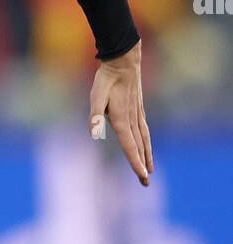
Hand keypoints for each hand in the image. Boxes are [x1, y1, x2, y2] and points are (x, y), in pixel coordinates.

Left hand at [89, 40, 153, 185]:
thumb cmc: (106, 78)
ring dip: (147, 156)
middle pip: (138, 147)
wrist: (124, 60)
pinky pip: (144, 130)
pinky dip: (146, 142)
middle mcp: (131, 119)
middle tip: (146, 184)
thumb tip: (94, 130)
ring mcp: (137, 114)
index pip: (129, 145)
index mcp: (121, 119)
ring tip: (150, 170)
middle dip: (142, 166)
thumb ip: (96, 113)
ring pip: (143, 140)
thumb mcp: (96, 94)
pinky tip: (146, 146)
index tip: (143, 175)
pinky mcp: (138, 109)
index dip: (135, 161)